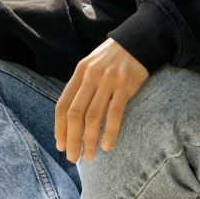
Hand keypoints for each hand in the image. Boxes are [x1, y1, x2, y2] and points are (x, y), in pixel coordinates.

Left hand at [54, 38, 148, 162]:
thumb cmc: (114, 58)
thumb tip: (71, 116)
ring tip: (89, 156)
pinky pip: (115, 113)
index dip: (59, 128)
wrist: (140, 40)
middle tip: (73, 158)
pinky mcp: (126, 85)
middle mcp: (91, 77)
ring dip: (89, 140)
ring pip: (93, 117)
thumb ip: (82, 86)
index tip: (60, 145)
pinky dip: (109, 132)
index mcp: (80, 73)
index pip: (62, 105)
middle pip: (75, 114)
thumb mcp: (92, 65)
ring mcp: (108, 81)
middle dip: (72, 139)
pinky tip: (107, 146)